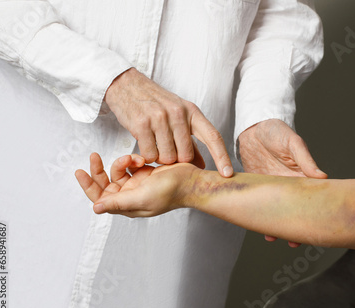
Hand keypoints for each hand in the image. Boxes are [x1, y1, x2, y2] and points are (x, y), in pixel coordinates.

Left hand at [75, 153, 198, 216]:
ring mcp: (138, 184)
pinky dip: (133, 159)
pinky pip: (131, 163)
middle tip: (95, 156)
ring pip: (118, 170)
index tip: (80, 171)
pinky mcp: (145, 173)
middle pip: (105, 183)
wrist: (192, 181)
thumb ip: (118, 202)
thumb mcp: (142, 197)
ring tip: (135, 159)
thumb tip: (95, 208)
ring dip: (123, 162)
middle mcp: (130, 195)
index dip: (88, 186)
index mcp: (126, 205)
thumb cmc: (171, 192)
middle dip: (100, 170)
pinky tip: (142, 158)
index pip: (99, 198)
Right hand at [105, 68, 232, 176]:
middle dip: (177, 160)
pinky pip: (149, 155)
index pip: (213, 137)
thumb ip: (191, 141)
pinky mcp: (142, 124)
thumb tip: (203, 165)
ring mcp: (160, 118)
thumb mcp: (179, 116)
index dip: (222, 157)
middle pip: (186, 155)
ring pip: (167, 158)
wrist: (126, 85)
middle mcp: (178, 113)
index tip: (228, 174)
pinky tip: (144, 144)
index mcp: (192, 111)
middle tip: (167, 150)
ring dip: (160, 159)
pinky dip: (146, 157)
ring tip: (154, 145)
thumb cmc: (156, 104)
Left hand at [239, 119, 326, 246]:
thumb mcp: (293, 142)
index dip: (313, 214)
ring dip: (274, 224)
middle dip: (294, 226)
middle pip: (293, 210)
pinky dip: (256, 213)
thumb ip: (305, 159)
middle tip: (295, 243)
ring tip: (273, 238)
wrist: (253, 126)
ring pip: (275, 211)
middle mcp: (287, 185)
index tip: (316, 229)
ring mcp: (270, 187)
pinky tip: (253, 223)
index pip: (310, 199)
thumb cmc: (276, 131)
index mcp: (300, 176)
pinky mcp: (255, 185)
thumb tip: (322, 177)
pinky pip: (256, 203)